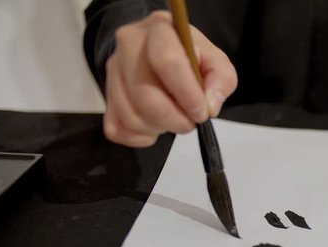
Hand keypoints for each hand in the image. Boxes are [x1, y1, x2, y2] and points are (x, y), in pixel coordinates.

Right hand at [103, 11, 237, 146]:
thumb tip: (208, 106)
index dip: (186, 94)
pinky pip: (117, 130)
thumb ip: (221, 80)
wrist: (158, 56)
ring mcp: (112, 71)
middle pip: (144, 95)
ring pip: (131, 116)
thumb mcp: (216, 62)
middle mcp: (128, 45)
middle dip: (173, 119)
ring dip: (159, 128)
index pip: (166, 61)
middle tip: (190, 122)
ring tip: (173, 118)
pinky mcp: (106, 98)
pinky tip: (155, 125)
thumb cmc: (191, 58)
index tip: (201, 113)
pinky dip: (141, 137)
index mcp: (160, 29)